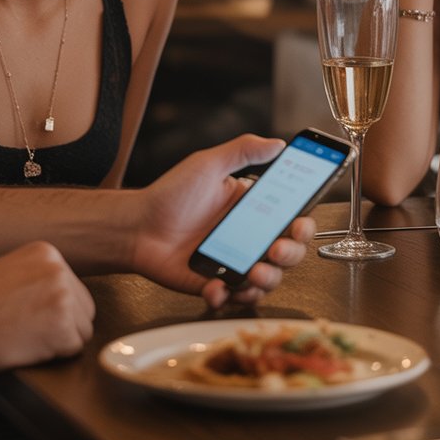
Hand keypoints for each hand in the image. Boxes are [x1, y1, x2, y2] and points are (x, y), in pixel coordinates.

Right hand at [0, 241, 94, 377]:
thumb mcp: (8, 271)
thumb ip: (37, 276)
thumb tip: (56, 292)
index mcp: (47, 252)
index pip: (73, 287)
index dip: (55, 309)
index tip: (32, 316)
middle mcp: (59, 269)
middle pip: (83, 308)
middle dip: (63, 325)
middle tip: (29, 331)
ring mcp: (63, 296)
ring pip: (82, 330)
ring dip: (59, 340)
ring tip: (26, 338)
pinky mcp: (62, 326)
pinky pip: (74, 348)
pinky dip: (54, 355)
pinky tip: (27, 347)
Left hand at [131, 135, 314, 307]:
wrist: (136, 227)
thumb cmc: (170, 195)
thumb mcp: (208, 165)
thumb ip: (243, 150)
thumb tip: (277, 143)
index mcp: (251, 208)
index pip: (290, 218)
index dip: (302, 225)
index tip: (300, 224)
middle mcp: (248, 237)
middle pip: (288, 252)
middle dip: (290, 254)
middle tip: (275, 249)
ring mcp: (233, 262)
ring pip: (269, 279)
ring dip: (268, 279)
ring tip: (254, 271)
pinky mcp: (216, 284)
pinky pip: (234, 297)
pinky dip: (230, 296)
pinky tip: (218, 287)